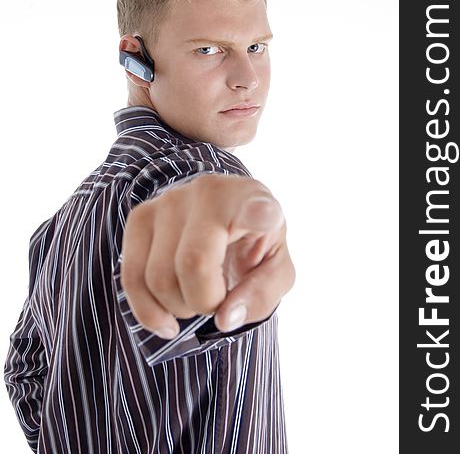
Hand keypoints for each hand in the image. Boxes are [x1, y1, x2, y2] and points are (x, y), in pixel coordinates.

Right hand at [120, 173, 295, 338]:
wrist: (223, 216)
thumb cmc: (253, 242)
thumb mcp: (276, 268)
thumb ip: (262, 294)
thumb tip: (224, 319)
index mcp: (252, 201)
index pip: (256, 207)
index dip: (259, 214)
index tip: (265, 215)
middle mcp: (209, 192)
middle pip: (192, 264)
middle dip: (203, 302)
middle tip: (217, 299)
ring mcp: (169, 200)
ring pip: (157, 277)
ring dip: (178, 307)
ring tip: (196, 296)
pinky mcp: (141, 216)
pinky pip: (131, 277)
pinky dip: (147, 311)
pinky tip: (167, 319)